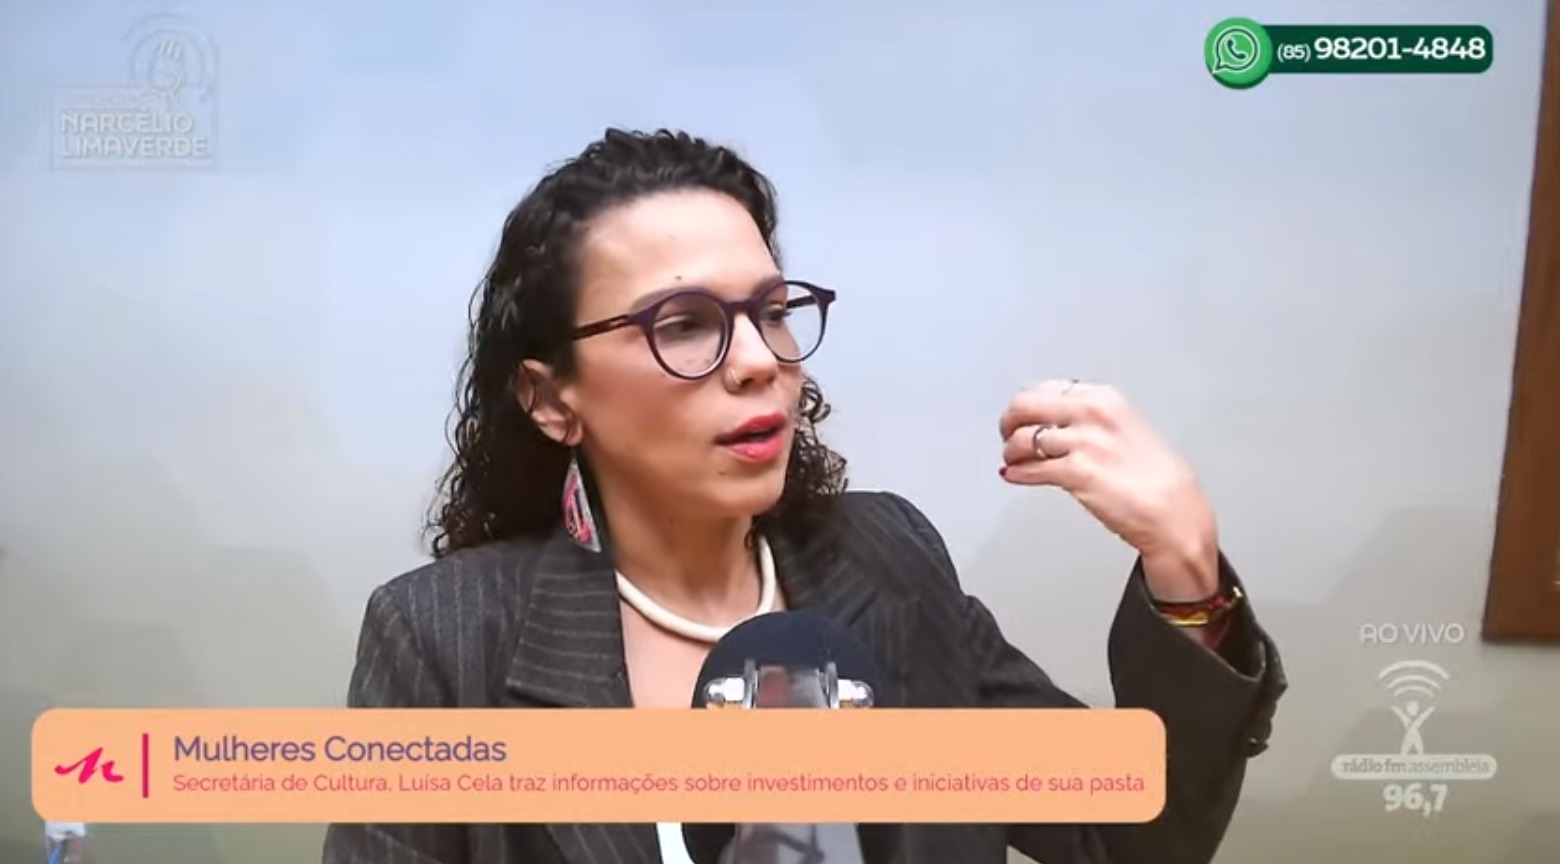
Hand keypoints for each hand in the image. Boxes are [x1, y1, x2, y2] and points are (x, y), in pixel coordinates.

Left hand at [998, 380, 1218, 600]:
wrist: (1175, 511)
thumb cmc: (1155, 476)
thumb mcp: (1125, 427)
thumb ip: (1090, 419)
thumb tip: (1055, 422)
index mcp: (1103, 398)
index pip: (1045, 389)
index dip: (1026, 406)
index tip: (1022, 417)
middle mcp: (1092, 414)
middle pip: (1024, 405)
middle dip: (1010, 422)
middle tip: (1007, 437)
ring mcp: (1084, 443)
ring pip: (1022, 438)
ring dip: (1011, 452)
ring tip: (1012, 461)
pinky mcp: (1076, 473)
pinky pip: (1030, 469)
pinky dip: (1017, 473)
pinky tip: (1014, 475)